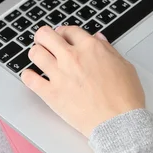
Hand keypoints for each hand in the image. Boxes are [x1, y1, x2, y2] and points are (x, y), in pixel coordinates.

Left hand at [21, 26, 144, 137]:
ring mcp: (59, 75)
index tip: (62, 36)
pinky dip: (28, 76)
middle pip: (46, 35)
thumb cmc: (125, 97)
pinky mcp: (51, 94)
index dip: (64, 31)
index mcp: (90, 48)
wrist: (118, 123)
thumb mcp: (124, 66)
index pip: (69, 30)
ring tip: (38, 56)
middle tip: (44, 40)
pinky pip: (30, 79)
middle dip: (43, 36)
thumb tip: (99, 39)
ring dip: (35, 52)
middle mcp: (72, 57)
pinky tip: (31, 76)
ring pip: (35, 53)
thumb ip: (108, 50)